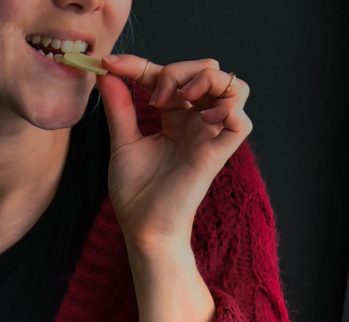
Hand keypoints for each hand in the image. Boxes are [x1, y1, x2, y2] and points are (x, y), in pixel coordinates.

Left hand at [98, 55, 251, 249]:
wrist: (142, 229)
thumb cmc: (135, 194)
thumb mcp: (123, 143)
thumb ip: (119, 108)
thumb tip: (106, 75)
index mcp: (174, 118)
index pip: (168, 75)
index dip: (142, 64)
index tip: (111, 64)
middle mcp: (196, 123)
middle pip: (207, 69)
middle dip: (178, 69)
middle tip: (153, 96)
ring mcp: (209, 137)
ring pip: (233, 86)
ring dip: (208, 80)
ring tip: (181, 97)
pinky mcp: (218, 155)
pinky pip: (242, 121)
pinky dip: (227, 109)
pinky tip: (201, 117)